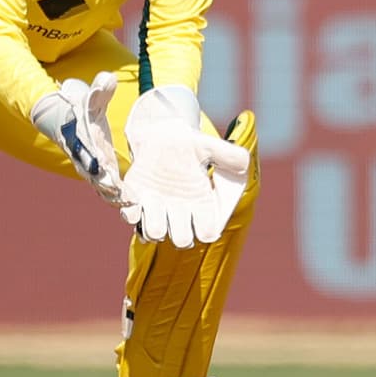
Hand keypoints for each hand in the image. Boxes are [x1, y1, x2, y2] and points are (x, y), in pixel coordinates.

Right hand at [30, 72, 125, 205]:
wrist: (65, 120)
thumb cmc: (81, 108)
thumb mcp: (90, 97)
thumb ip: (100, 90)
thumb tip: (108, 78)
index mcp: (83, 141)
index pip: (91, 154)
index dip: (99, 166)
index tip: (109, 174)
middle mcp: (85, 158)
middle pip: (96, 176)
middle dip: (109, 187)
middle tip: (124, 198)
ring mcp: (92, 167)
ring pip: (102, 186)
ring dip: (116, 197)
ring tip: (132, 206)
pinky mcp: (101, 172)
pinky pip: (108, 188)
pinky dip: (118, 197)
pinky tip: (134, 205)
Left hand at [120, 85, 251, 247]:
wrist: (161, 135)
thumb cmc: (190, 145)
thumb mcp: (212, 146)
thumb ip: (231, 155)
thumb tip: (243, 166)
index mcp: (202, 203)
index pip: (207, 232)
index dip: (205, 229)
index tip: (200, 211)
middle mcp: (179, 212)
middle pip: (181, 241)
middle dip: (178, 231)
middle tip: (176, 210)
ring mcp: (156, 209)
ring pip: (155, 234)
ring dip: (154, 222)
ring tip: (155, 201)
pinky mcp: (136, 201)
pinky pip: (131, 218)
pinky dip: (132, 212)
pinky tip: (137, 197)